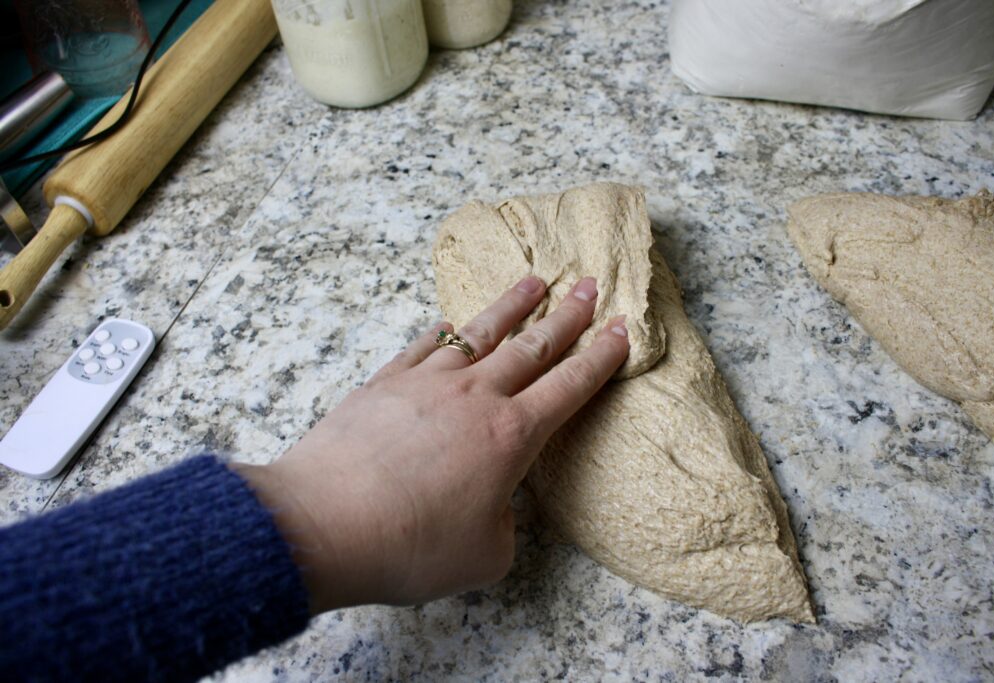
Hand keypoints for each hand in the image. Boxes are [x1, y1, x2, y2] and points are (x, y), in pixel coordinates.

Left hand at [237, 276, 628, 612]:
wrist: (325, 523)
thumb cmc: (410, 547)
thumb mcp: (484, 555)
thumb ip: (504, 522)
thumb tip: (493, 502)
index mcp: (511, 436)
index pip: (569, 386)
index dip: (601, 357)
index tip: (623, 328)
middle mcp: (476, 397)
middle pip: (533, 347)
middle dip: (568, 316)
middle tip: (590, 285)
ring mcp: (427, 383)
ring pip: (481, 334)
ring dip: (512, 306)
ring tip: (534, 281)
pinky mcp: (384, 383)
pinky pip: (424, 347)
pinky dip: (444, 332)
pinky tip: (451, 323)